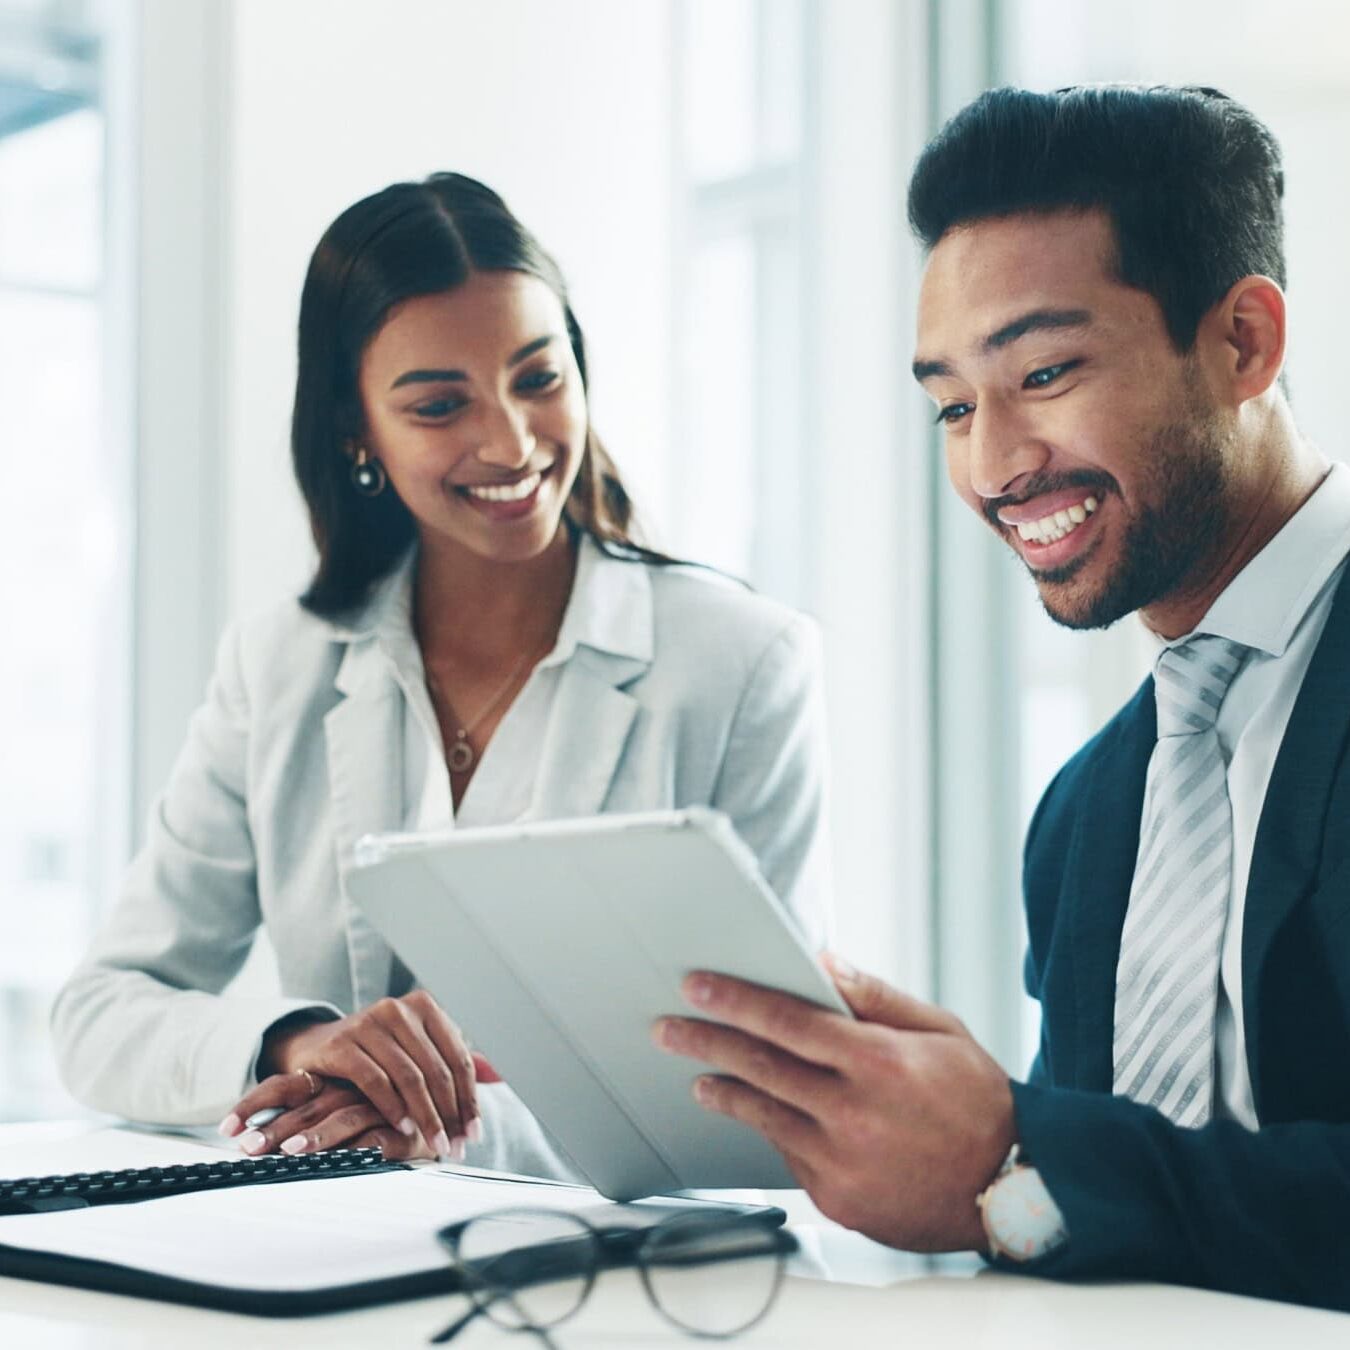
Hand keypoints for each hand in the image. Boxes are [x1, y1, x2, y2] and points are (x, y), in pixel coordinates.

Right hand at [257, 991, 499, 1157]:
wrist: (316, 1048)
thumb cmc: (375, 1053)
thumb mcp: (415, 1050)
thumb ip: (451, 1059)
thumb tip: (499, 1075)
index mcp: (425, 1007)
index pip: (458, 1058)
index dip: (469, 1099)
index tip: (474, 1134)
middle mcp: (399, 1009)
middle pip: (437, 1070)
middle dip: (450, 1114)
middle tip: (455, 1147)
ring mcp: (369, 1023)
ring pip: (410, 1077)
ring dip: (426, 1116)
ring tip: (435, 1144)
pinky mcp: (343, 1043)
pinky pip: (376, 1080)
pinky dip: (393, 1107)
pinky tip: (403, 1127)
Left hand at [652, 956, 1014, 1251]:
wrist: (1012, 1190)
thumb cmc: (979, 1103)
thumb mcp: (939, 1030)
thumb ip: (874, 996)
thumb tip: (822, 962)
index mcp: (878, 1062)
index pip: (787, 1022)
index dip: (735, 1000)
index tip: (698, 986)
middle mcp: (853, 1113)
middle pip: (759, 1068)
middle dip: (705, 1041)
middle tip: (669, 1027)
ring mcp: (841, 1162)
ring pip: (762, 1115)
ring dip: (723, 1090)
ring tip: (699, 1072)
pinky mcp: (836, 1198)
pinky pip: (787, 1154)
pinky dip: (769, 1127)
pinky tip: (758, 1111)